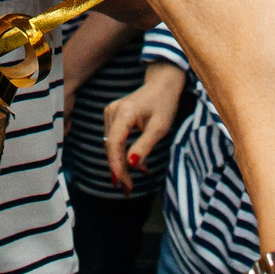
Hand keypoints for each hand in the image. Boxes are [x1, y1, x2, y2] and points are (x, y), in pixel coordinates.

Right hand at [102, 65, 186, 188]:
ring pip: (112, 145)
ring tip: (132, 181)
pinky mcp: (113, 116)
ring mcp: (111, 113)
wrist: (162, 84)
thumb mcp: (160, 127)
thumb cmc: (164, 103)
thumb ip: (144, 146)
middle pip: (112, 147)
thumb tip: (131, 165)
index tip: (121, 183)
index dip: (116, 165)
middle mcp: (113, 112)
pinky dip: (123, 153)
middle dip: (119, 169)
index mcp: (124, 113)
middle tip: (127, 189)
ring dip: (121, 163)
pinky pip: (115, 139)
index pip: (115, 144)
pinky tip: (135, 165)